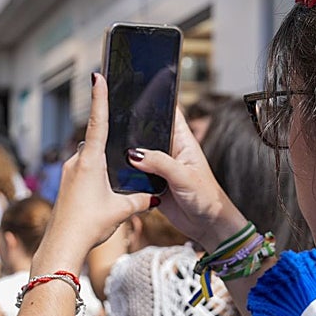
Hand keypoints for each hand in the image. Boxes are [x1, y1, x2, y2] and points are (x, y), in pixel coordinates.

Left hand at [32, 74, 151, 273]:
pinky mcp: (65, 186)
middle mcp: (76, 162)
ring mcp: (67, 173)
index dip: (100, 98)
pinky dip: (94, 176)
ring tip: (115, 181)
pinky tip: (103, 193)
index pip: (98, 121)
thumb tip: (153, 197)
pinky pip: (82, 172)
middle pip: (95, 142)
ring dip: (102, 164)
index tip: (97, 76)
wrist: (62, 245)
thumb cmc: (88, 225)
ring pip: (89, 159)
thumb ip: (140, 199)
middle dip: (110, 144)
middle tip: (125, 146)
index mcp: (90, 160)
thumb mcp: (121, 210)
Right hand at [121, 101, 246, 251]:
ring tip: (108, 146)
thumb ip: (159, 163)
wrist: (207, 225)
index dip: (153, 99)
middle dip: (131, 126)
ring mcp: (158, 166)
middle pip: (146, 131)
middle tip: (111, 120)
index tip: (134, 90)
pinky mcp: (150, 183)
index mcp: (182, 140)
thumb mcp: (184, 176)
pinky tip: (113, 171)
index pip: (167, 111)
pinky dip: (124, 173)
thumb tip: (133, 154)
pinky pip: (133, 173)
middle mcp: (168, 150)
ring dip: (126, 152)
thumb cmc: (206, 197)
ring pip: (137, 152)